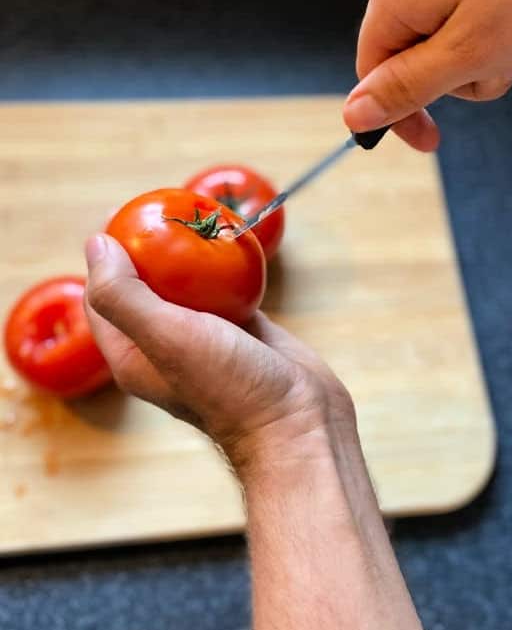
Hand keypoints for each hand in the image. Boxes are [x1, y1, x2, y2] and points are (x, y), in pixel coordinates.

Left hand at [84, 233, 353, 478]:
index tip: (116, 216)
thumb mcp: (166, 337)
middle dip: (147, 246)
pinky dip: (229, 262)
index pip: (103, 299)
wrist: (298, 422)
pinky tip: (234, 235)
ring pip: (189, 283)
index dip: (103, 258)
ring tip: (194, 212)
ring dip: (189, 250)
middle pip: (145, 285)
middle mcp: (166, 344)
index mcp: (134, 354)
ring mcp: (206, 336)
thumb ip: (124, 295)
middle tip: (158, 207)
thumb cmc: (229, 387)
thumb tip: (95, 244)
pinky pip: (228, 286)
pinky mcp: (242, 328)